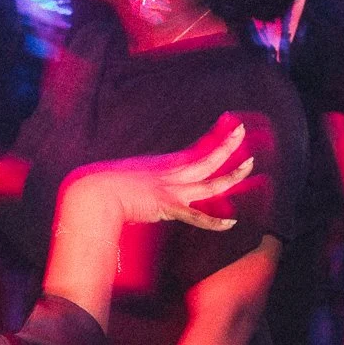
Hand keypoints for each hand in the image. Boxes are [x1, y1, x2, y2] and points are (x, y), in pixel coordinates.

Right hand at [63, 116, 250, 230]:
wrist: (94, 190)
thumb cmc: (104, 184)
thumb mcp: (130, 175)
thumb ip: (144, 178)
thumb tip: (146, 180)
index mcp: (163, 165)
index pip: (196, 149)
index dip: (215, 137)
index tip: (228, 122)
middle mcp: (171, 174)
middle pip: (207, 158)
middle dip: (228, 145)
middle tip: (242, 131)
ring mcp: (171, 189)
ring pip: (210, 181)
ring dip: (232, 174)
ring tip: (249, 165)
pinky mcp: (167, 206)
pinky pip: (196, 215)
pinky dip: (214, 221)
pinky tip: (230, 222)